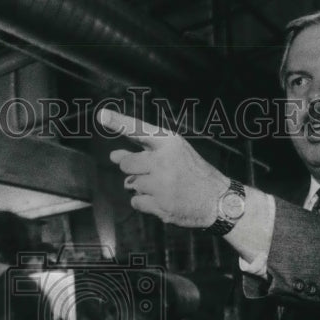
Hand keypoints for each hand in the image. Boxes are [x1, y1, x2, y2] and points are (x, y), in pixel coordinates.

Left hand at [97, 108, 229, 227]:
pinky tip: (163, 200)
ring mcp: (161, 184)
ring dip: (142, 188)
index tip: (102, 114)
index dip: (118, 122)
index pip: (139, 130)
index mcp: (170, 143)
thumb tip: (113, 155)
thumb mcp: (173, 154)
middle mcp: (164, 161)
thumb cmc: (192, 173)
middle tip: (153, 173)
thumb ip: (142, 153)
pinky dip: (145, 203)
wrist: (218, 200)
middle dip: (133, 170)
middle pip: (126, 164)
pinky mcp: (160, 204)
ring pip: (131, 184)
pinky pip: (136, 202)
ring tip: (164, 187)